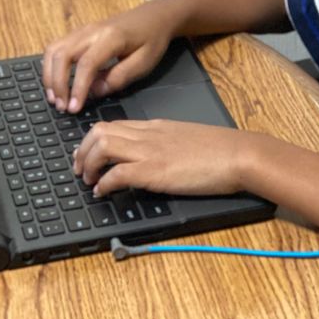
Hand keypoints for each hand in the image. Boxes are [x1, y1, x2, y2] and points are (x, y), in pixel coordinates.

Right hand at [42, 0, 181, 113]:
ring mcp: (83, 29)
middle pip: (62, 55)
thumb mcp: (144, 63)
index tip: (73, 108)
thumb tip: (94, 92)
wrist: (154, 16)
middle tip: (61, 107)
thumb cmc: (152, 40)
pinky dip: (51, 66)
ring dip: (49, 75)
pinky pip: (57, 47)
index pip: (86, 64)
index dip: (77, 88)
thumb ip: (119, 77)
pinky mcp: (79, 32)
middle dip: (57, 83)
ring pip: (54, 50)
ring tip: (54, 98)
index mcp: (111, 38)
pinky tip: (55, 83)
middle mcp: (91, 31)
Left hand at [73, 119, 251, 196]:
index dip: (92, 140)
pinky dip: (105, 184)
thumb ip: (164, 144)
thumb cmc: (219, 150)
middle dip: (82, 151)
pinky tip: (104, 193)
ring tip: (89, 182)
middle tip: (80, 170)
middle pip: (100, 131)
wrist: (238, 154)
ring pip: (102, 146)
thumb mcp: (184, 139)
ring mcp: (150, 151)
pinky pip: (118, 173)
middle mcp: (147, 134)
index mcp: (154, 126)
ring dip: (89, 165)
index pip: (113, 125)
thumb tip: (151, 157)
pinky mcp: (155, 170)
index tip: (85, 155)